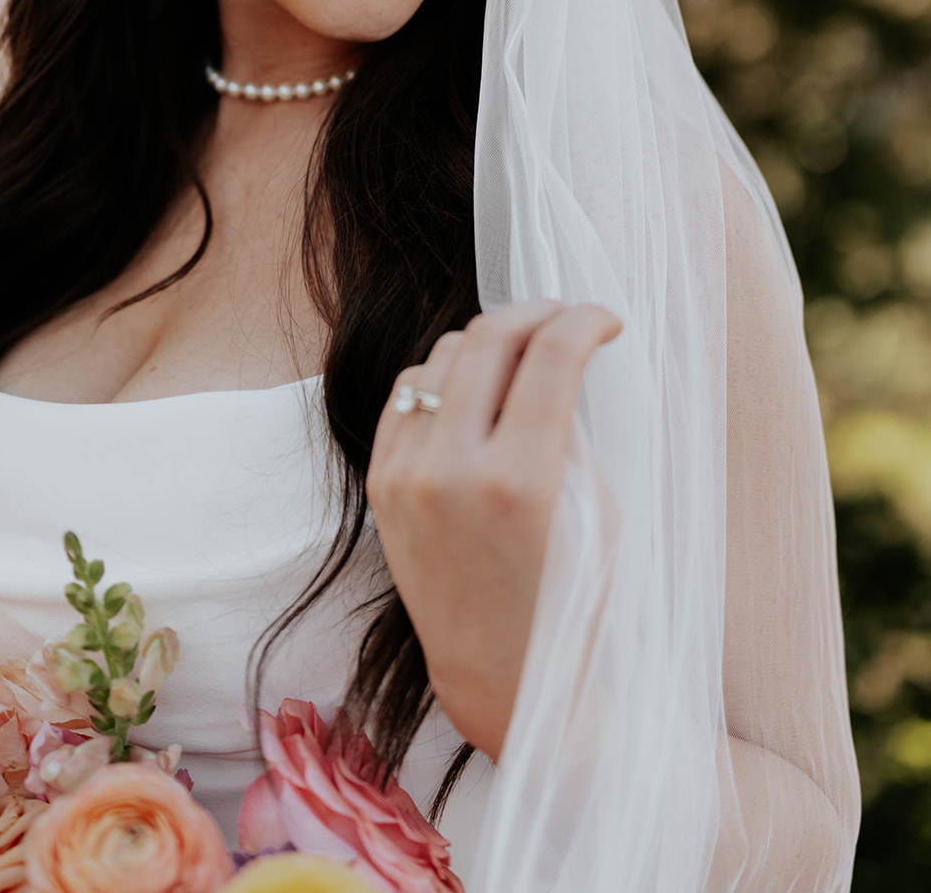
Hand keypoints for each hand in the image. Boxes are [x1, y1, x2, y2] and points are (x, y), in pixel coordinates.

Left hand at [366, 300, 621, 761]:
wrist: (495, 675)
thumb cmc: (567, 602)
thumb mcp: (595, 514)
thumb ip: (568, 429)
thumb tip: (554, 356)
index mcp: (520, 481)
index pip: (553, 354)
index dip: (587, 319)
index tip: (607, 320)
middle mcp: (452, 471)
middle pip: (491, 336)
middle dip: (538, 313)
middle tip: (566, 319)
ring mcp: (406, 475)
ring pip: (444, 356)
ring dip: (491, 343)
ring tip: (524, 358)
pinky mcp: (380, 484)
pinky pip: (408, 393)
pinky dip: (445, 378)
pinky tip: (476, 392)